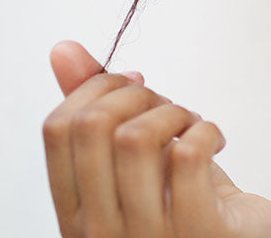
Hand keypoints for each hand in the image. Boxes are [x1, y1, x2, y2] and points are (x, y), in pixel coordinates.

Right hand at [42, 41, 270, 237]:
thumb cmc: (186, 205)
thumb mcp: (135, 161)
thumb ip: (97, 112)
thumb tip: (63, 50)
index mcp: (76, 213)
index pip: (56, 130)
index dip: (95, 88)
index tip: (130, 86)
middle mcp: (100, 231)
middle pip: (92, 126)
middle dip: (134, 93)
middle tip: (163, 104)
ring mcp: (148, 236)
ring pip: (136, 137)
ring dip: (172, 112)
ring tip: (190, 123)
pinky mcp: (199, 230)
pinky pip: (188, 155)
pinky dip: (205, 130)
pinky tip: (213, 141)